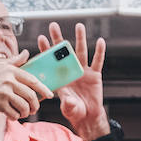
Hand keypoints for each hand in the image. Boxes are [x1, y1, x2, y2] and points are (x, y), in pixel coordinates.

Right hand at [0, 50, 49, 121]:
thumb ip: (13, 61)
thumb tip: (26, 53)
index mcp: (10, 71)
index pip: (32, 80)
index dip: (43, 88)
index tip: (49, 94)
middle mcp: (8, 81)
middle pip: (30, 95)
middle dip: (35, 104)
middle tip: (34, 108)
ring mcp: (4, 93)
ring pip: (24, 106)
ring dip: (26, 112)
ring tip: (24, 113)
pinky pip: (14, 113)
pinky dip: (16, 117)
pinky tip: (13, 116)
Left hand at [38, 22, 106, 136]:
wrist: (88, 116)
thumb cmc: (74, 111)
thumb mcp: (68, 107)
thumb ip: (67, 103)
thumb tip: (67, 100)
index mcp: (60, 78)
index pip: (51, 62)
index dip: (46, 50)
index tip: (41, 38)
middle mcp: (70, 72)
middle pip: (64, 53)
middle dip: (59, 39)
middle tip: (53, 25)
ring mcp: (83, 72)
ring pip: (81, 52)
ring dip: (80, 39)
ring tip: (78, 25)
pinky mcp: (95, 75)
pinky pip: (98, 61)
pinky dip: (100, 52)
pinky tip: (100, 41)